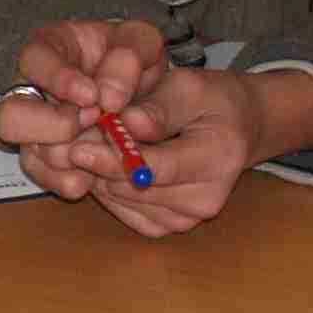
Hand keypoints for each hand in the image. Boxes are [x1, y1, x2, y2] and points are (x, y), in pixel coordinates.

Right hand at [0, 18, 169, 203]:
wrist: (141, 89)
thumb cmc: (131, 59)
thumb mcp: (140, 40)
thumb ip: (131, 54)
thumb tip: (109, 98)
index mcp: (48, 51)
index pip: (33, 60)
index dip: (58, 79)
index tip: (91, 96)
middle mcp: (31, 92)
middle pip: (10, 116)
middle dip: (51, 126)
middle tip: (91, 122)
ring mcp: (36, 129)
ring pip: (28, 152)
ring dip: (66, 157)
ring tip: (101, 149)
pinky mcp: (48, 160)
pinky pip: (45, 178)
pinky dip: (68, 181)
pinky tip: (92, 176)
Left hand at [25, 66, 312, 238]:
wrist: (238, 130)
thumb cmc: (212, 102)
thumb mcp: (190, 87)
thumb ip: (159, 107)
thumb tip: (128, 123)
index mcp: (217, 160)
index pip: (156, 169)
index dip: (112, 161)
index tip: (77, 149)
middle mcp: (204, 200)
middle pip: (132, 188)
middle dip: (97, 162)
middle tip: (73, 135)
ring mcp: (185, 218)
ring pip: (121, 199)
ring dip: (97, 173)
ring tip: (90, 143)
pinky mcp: (167, 225)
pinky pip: (122, 209)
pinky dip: (105, 186)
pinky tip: (103, 162)